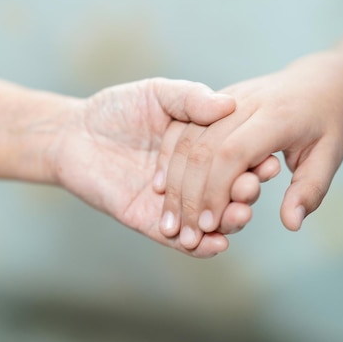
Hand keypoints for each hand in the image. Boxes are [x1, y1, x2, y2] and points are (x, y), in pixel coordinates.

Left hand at [52, 77, 236, 257]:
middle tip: (248, 191)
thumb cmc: (117, 109)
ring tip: (236, 217)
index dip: (254, 163)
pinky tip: (215, 243)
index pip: (236, 159)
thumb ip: (190, 98)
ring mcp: (175, 203)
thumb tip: (228, 103)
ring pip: (210, 221)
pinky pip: (181, 241)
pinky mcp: (152, 222)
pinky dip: (202, 247)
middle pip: (228, 193)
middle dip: (243, 195)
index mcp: (202, 147)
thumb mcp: (158, 94)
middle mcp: (194, 177)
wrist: (74, 134)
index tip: (268, 163)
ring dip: (228, 223)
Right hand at [157, 54, 342, 248]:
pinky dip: (168, 158)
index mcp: (277, 115)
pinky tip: (161, 187)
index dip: (217, 191)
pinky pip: (181, 127)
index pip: (234, 153)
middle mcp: (246, 102)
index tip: (210, 226)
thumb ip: (310, 190)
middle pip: (204, 148)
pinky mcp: (214, 100)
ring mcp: (226, 98)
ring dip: (174, 182)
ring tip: (170, 220)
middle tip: (186, 233)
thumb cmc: (329, 120)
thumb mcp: (331, 154)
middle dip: (191, 195)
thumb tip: (291, 224)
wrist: (319, 79)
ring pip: (187, 139)